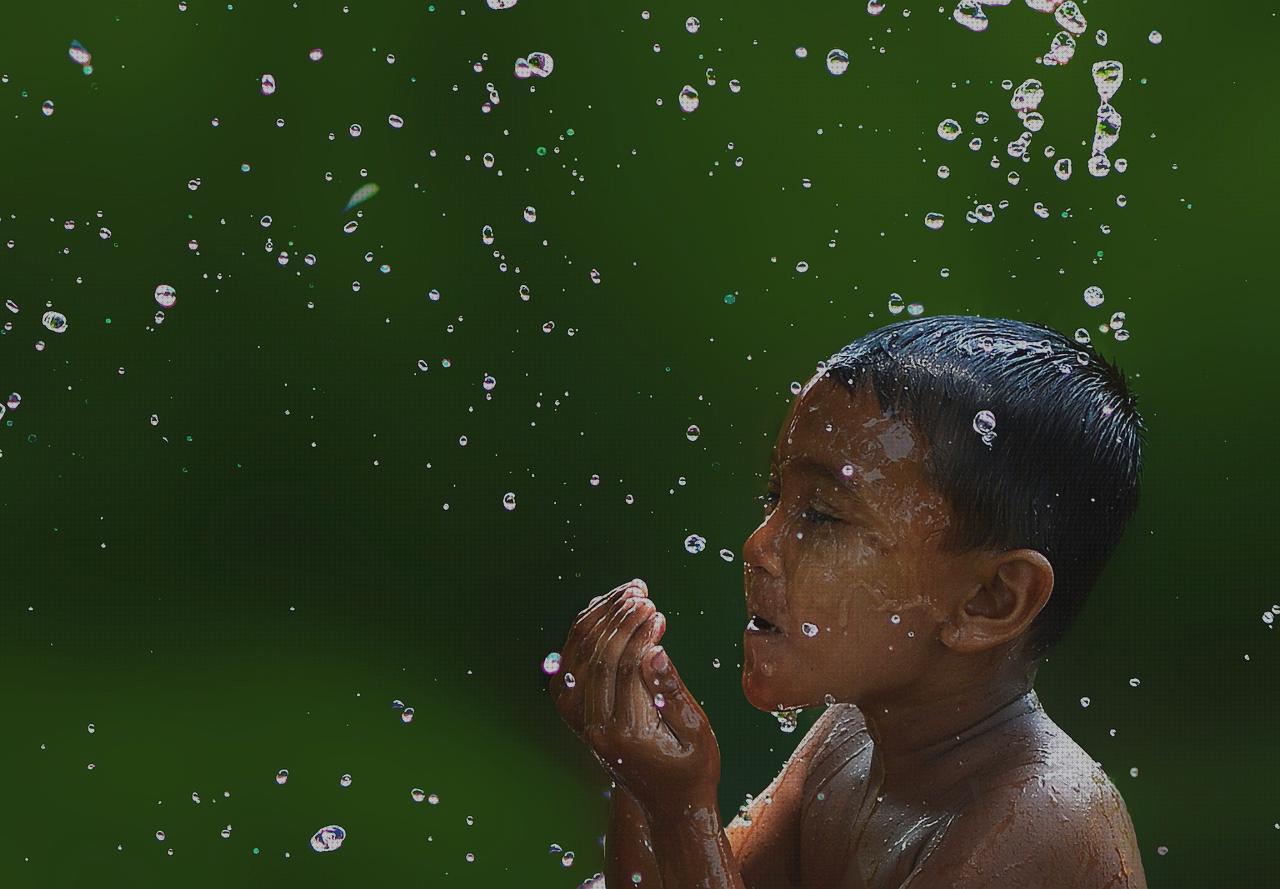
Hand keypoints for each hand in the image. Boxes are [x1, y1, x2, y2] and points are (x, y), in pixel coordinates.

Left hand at [551, 578, 720, 818]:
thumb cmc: (692, 768)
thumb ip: (672, 691)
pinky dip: (590, 632)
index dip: (638, 633)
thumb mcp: (696, 732)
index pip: (623, 668)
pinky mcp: (581, 713)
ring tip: (630, 594)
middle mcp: (595, 728)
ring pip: (580, 656)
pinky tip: (611, 610)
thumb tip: (654, 650)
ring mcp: (583, 721)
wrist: (669, 804)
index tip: (657, 610)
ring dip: (602, 620)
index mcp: (625, 734)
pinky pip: (576, 663)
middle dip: (619, 620)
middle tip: (643, 594)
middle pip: (597, 659)